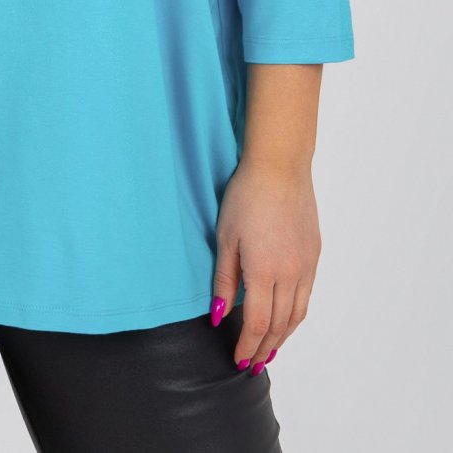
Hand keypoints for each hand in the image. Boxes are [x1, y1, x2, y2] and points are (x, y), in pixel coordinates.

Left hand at [211, 157, 320, 372]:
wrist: (280, 168)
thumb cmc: (245, 197)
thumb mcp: (225, 237)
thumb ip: (223, 279)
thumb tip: (218, 315)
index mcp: (264, 271)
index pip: (256, 324)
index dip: (247, 346)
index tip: (238, 360)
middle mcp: (290, 274)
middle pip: (278, 325)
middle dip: (264, 348)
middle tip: (252, 364)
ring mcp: (306, 265)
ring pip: (297, 315)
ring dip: (282, 336)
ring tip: (268, 350)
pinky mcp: (315, 255)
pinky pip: (306, 296)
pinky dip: (295, 315)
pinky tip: (285, 319)